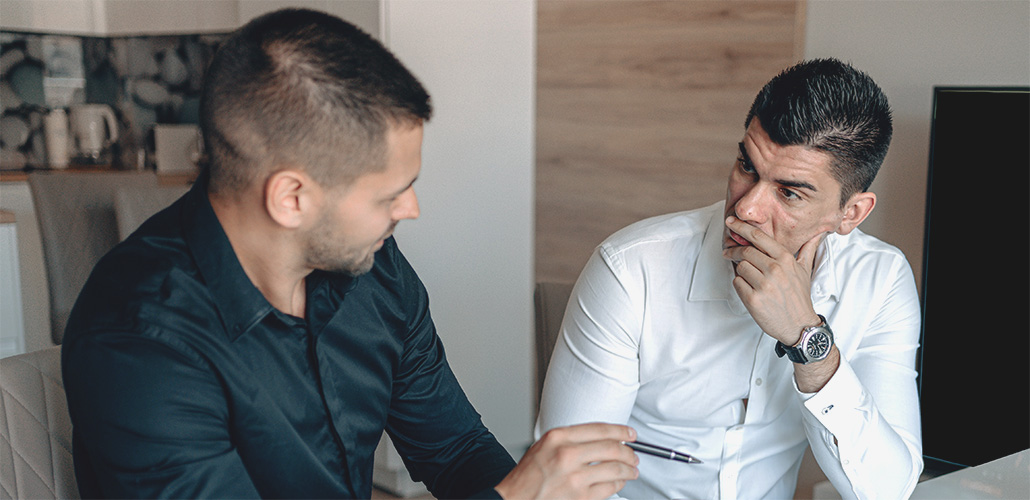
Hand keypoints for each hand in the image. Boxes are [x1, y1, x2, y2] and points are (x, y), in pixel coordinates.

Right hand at [494, 423, 638, 499]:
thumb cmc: (527, 476)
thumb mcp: (543, 446)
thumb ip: (569, 439)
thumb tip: (600, 438)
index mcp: (557, 437)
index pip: (599, 428)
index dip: (620, 430)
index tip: (629, 434)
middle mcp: (566, 454)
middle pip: (611, 448)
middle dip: (628, 452)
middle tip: (633, 455)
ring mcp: (574, 477)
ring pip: (614, 469)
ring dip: (628, 470)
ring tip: (632, 470)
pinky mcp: (580, 497)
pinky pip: (609, 488)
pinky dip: (618, 484)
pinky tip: (619, 483)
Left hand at [721, 216, 822, 343]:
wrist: (799, 325)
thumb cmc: (799, 296)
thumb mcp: (805, 270)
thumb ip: (808, 249)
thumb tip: (819, 233)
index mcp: (785, 259)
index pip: (759, 237)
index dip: (742, 227)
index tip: (731, 222)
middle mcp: (775, 270)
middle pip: (745, 251)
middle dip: (733, 250)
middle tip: (727, 251)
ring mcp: (763, 285)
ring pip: (740, 267)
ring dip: (739, 270)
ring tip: (747, 276)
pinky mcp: (753, 299)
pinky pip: (737, 283)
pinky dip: (740, 283)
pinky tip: (749, 288)